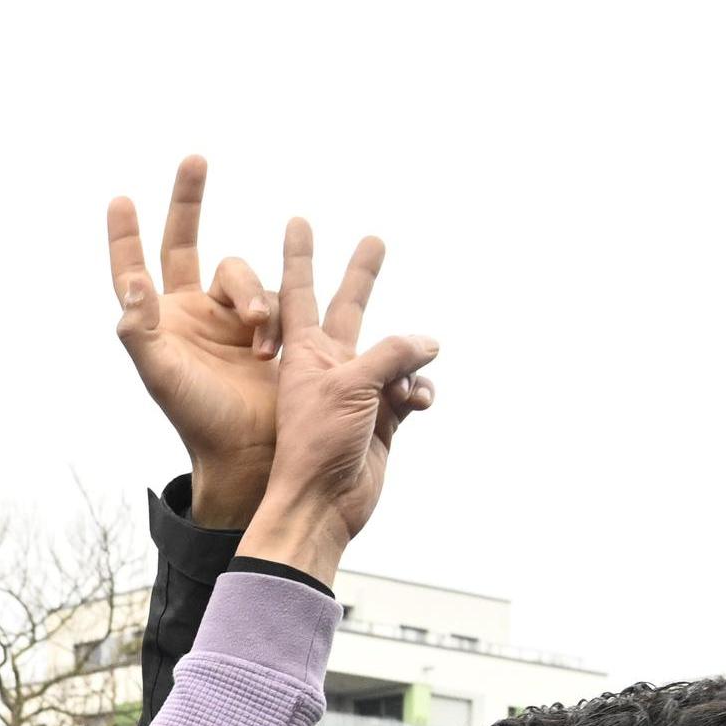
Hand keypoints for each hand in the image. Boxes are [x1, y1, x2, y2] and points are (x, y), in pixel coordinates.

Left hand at [107, 157, 285, 530]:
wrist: (249, 451)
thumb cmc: (197, 418)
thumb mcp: (160, 376)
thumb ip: (140, 329)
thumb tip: (132, 281)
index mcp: (159, 321)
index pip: (134, 268)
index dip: (124, 235)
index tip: (120, 197)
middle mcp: (192, 312)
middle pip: (186, 243)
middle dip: (189, 200)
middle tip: (194, 159)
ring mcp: (231, 317)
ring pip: (243, 276)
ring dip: (252, 298)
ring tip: (258, 341)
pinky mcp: (269, 327)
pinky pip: (276, 296)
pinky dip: (274, 312)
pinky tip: (273, 346)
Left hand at [231, 218, 436, 585]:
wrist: (324, 503)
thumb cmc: (316, 444)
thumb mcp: (351, 386)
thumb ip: (391, 354)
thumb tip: (428, 341)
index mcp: (303, 353)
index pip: (297, 292)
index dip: (298, 256)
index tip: (298, 221)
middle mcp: (329, 365)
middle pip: (350, 307)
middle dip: (362, 276)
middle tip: (375, 241)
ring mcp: (357, 391)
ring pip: (395, 353)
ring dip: (409, 361)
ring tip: (404, 386)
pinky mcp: (382, 417)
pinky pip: (412, 388)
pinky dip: (419, 391)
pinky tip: (417, 402)